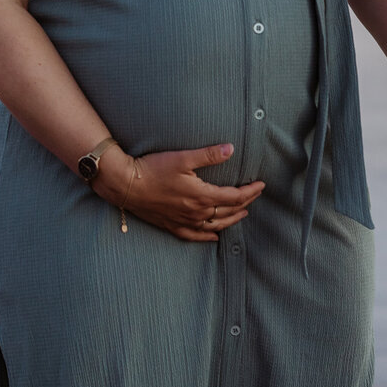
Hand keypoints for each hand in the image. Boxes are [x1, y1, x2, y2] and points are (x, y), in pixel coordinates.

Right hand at [93, 143, 264, 240]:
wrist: (125, 185)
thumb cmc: (153, 168)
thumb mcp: (182, 158)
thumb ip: (208, 155)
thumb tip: (231, 149)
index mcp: (201, 196)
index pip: (234, 197)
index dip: (250, 191)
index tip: (261, 185)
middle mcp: (195, 212)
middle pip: (228, 212)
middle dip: (245, 203)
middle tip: (255, 195)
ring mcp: (183, 221)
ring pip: (215, 226)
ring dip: (231, 220)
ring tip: (243, 214)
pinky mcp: (171, 225)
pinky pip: (194, 236)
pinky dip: (207, 237)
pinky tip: (214, 237)